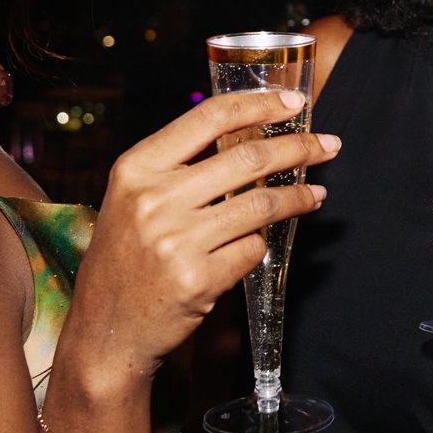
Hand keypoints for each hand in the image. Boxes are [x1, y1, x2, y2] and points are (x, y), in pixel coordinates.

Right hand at [66, 90, 339, 387]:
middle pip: (247, 158)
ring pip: (261, 204)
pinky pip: (252, 249)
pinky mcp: (197, 281)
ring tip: (316, 195)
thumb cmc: (126, 258)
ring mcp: (175, 241)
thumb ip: (178, 167)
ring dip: (299, 197)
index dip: (259, 104)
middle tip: (328, 145)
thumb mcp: (131, 199)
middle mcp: (153, 199)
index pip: (208, 117)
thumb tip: (249, 135)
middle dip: (299, 148)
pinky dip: (260, 244)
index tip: (294, 102)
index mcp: (136, 168)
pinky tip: (259, 244)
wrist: (105, 329)